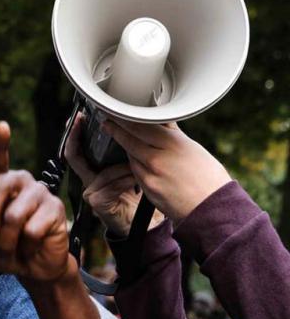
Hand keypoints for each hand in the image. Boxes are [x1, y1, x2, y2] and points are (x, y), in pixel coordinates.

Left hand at [0, 122, 69, 283]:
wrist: (35, 268)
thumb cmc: (7, 248)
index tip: (2, 126)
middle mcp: (20, 183)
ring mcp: (39, 193)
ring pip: (14, 216)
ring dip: (7, 242)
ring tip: (13, 250)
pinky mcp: (56, 208)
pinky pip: (32, 230)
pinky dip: (26, 247)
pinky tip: (32, 247)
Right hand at [64, 113, 163, 235]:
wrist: (142, 221)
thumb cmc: (136, 193)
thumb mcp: (128, 167)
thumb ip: (122, 151)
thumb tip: (129, 125)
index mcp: (92, 171)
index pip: (75, 149)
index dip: (73, 133)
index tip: (78, 118)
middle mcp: (87, 180)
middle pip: (75, 156)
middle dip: (78, 138)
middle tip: (89, 123)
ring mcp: (90, 191)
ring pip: (103, 171)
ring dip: (124, 168)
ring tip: (138, 168)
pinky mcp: (97, 202)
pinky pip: (111, 184)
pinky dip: (127, 180)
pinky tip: (136, 182)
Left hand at [102, 119, 230, 221]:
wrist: (212, 208)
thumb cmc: (208, 177)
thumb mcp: (193, 148)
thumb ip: (173, 134)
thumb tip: (162, 118)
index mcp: (173, 144)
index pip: (141, 126)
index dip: (126, 118)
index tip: (117, 111)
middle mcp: (159, 158)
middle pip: (130, 139)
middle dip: (116, 129)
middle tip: (107, 121)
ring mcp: (151, 174)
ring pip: (131, 155)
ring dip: (125, 146)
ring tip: (118, 136)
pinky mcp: (147, 188)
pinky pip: (135, 171)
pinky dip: (134, 162)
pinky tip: (135, 158)